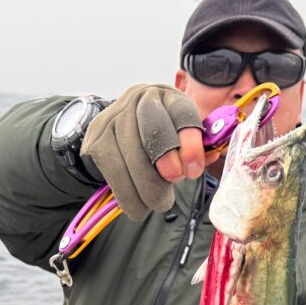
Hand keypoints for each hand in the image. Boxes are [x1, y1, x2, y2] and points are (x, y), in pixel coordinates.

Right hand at [80, 84, 207, 219]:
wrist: (118, 131)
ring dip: (148, 188)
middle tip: (174, 182)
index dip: (190, 144)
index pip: (182, 114)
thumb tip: (208, 158)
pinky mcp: (97, 139)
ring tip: (158, 203)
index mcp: (168, 97)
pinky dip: (128, 195)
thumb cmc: (160, 137)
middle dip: (168, 164)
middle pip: (154, 132)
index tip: (194, 170)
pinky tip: (138, 207)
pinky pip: (114, 172)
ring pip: (132, 156)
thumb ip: (196, 147)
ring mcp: (114, 118)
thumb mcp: (181, 135)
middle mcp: (139, 100)